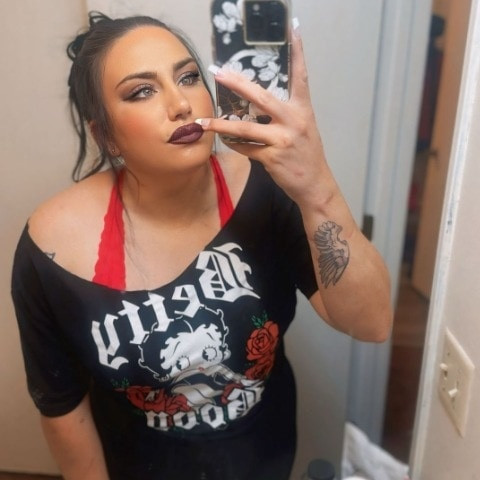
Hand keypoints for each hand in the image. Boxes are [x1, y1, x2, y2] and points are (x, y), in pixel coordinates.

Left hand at [197, 23, 335, 206]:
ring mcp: (282, 140)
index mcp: (303, 110)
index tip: (293, 29)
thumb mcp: (303, 128)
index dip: (297, 52)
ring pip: (245, 128)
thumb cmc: (306, 154)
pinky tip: (225, 141)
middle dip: (237, 84)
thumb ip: (284, 114)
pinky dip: (234, 145)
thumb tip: (257, 104)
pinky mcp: (272, 158)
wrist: (314, 184)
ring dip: (221, 125)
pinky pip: (246, 148)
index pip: (301, 76)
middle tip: (218, 73)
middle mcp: (293, 121)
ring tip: (203, 120)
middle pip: (261, 97)